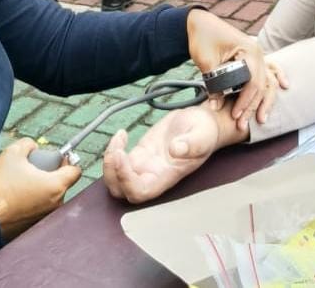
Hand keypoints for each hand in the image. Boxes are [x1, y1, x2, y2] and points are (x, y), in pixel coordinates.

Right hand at [0, 138, 80, 240]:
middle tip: (35, 167)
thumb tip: (33, 146)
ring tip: (23, 181)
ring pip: (50, 195)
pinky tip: (18, 195)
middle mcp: (55, 203)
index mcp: (56, 186)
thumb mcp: (13, 153)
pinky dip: (33, 200)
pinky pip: (39, 207)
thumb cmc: (1, 186)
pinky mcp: (34, 225)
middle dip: (51, 172)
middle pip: (62, 183)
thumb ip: (27, 144)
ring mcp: (45, 216)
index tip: (58, 157)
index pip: (76, 171)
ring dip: (41, 186)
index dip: (68, 160)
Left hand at [102, 107, 230, 202]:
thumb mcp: (203, 134)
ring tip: (118, 138)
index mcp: (167, 176)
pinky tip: (121, 134)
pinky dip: (113, 149)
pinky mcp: (140, 152)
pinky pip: (119, 160)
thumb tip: (176, 149)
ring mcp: (145, 165)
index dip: (125, 179)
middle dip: (111, 173)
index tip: (122, 156)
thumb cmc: (206, 132)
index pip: (139, 192)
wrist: (204, 122)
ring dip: (109, 161)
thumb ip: (191, 143)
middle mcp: (153, 175)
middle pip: (122, 190)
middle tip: (116, 148)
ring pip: (116, 178)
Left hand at [186, 9, 288, 131]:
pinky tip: (285, 86)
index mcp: (248, 51)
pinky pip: (269, 68)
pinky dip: (277, 76)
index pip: (252, 82)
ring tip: (261, 119)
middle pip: (261, 85)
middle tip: (242, 125)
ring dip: (264, 100)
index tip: (234, 116)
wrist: (198, 23)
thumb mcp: (206, 61)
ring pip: (266, 81)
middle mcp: (257, 53)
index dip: (245, 101)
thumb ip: (213, 85)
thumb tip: (216, 107)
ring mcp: (256, 54)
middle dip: (252, 107)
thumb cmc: (202, 38)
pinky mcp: (252, 56)